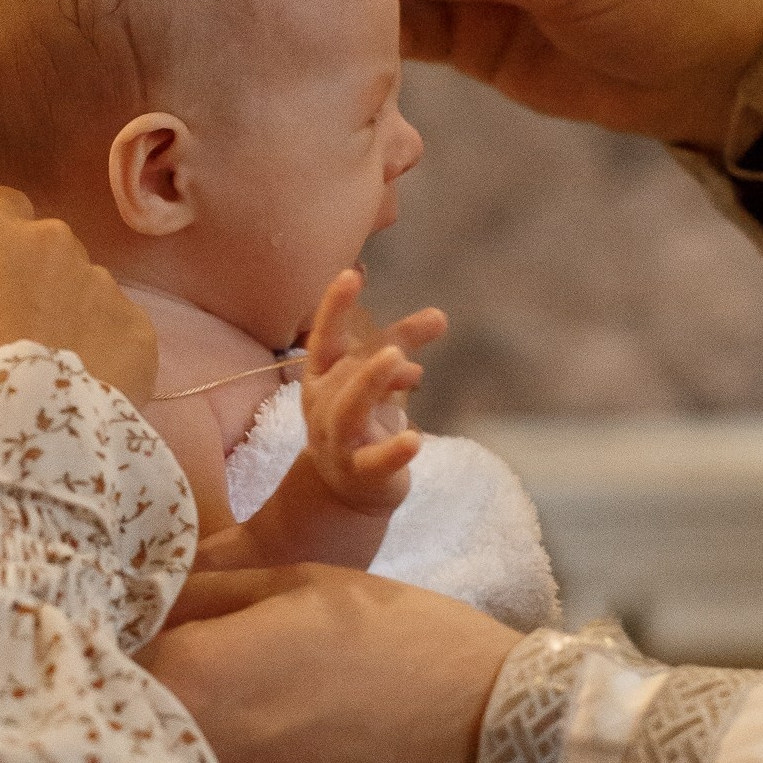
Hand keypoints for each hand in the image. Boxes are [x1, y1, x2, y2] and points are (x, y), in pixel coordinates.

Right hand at [0, 187, 157, 404]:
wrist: (13, 441)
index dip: (1, 241)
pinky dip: (109, 353)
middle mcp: (49, 238)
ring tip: (57, 372)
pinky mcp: (138, 324)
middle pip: (50, 248)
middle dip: (42, 281)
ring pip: (88, 290)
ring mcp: (100, 278)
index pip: (2, 205)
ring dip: (75, 318)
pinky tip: (89, 389)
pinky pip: (120, 331)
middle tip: (23, 336)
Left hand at [144, 563, 515, 762]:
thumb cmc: (415, 660)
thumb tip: (144, 609)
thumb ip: (207, 598)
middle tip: (189, 723)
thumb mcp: (307, 588)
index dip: (113, 665)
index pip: (96, 667)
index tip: (134, 667)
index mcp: (184, 678)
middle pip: (112, 751)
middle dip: (131, 733)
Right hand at [298, 268, 445, 517]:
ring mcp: (338, 442)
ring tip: (403, 367)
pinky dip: (393, 450)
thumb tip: (441, 315)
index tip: (351, 274)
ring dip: (371, 387)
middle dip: (368, 362)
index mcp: (322, 378)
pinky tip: (415, 440)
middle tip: (395, 349)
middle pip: (342, 377)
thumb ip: (403, 344)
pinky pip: (374, 460)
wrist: (347, 487)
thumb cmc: (362, 421)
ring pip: (348, 413)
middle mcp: (322, 407)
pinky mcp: (361, 472)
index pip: (323, 339)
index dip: (333, 308)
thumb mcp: (379, 378)